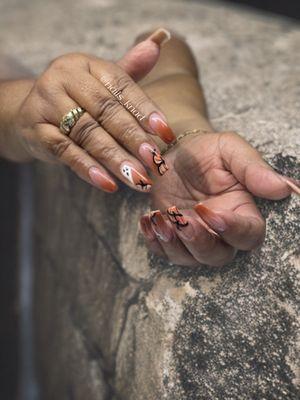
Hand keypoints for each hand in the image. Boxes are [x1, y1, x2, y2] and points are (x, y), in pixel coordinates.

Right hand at [14, 29, 173, 192]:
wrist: (31, 111)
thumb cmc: (77, 97)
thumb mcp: (101, 82)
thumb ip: (129, 70)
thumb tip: (158, 42)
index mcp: (87, 64)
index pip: (121, 86)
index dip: (145, 110)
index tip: (166, 134)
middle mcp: (64, 78)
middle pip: (106, 110)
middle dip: (133, 138)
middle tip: (154, 161)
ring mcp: (46, 103)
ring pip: (87, 133)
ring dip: (115, 158)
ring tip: (138, 178)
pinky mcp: (35, 130)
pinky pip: (65, 151)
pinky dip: (87, 168)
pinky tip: (108, 184)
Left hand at [140, 131, 298, 266]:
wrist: (175, 151)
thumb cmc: (207, 151)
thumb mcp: (229, 149)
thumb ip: (253, 168)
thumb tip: (285, 188)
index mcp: (241, 211)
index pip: (248, 235)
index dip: (231, 229)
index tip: (208, 211)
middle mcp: (220, 232)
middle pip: (217, 255)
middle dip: (197, 241)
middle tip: (177, 218)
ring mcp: (194, 237)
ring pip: (188, 259)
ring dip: (171, 243)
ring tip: (157, 216)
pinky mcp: (171, 236)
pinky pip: (163, 252)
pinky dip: (153, 241)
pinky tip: (147, 219)